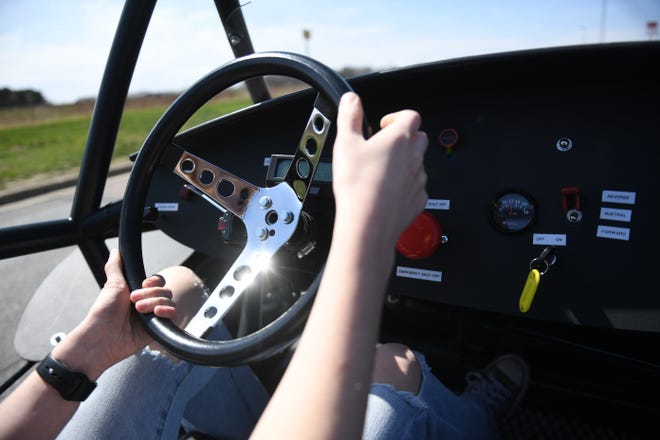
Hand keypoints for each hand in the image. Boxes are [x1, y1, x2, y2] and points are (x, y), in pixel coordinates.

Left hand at [52, 249, 176, 378]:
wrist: (102, 337)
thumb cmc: (104, 313)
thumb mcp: (112, 285)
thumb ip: (116, 267)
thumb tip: (116, 251)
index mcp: (137, 293)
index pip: (157, 281)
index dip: (153, 282)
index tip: (142, 284)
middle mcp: (147, 304)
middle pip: (164, 290)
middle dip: (150, 294)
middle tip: (134, 302)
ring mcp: (153, 317)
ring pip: (168, 301)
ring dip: (154, 303)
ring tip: (139, 311)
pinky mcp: (158, 329)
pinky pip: (172, 316)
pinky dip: (167, 312)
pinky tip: (157, 313)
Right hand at [332, 92, 427, 245]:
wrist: (368, 223)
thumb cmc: (357, 185)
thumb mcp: (345, 143)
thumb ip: (349, 116)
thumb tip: (351, 100)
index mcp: (399, 138)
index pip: (411, 116)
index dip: (397, 117)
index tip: (383, 125)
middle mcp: (414, 157)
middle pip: (419, 138)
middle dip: (404, 139)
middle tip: (384, 147)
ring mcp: (418, 179)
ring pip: (418, 163)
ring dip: (405, 163)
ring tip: (382, 172)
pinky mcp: (418, 200)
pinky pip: (416, 187)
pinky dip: (405, 186)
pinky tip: (386, 192)